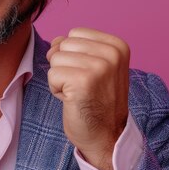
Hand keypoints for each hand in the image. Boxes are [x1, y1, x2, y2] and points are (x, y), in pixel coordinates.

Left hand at [47, 27, 129, 169]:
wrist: (107, 136)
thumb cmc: (97, 101)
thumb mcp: (95, 65)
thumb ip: (77, 47)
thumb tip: (55, 42)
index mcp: (117, 46)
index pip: (75, 33)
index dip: (73, 55)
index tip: (90, 75)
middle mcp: (111, 54)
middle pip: (63, 44)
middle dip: (65, 66)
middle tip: (82, 86)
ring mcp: (99, 67)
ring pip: (55, 58)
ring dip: (60, 78)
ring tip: (78, 93)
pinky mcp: (82, 81)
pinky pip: (52, 74)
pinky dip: (56, 90)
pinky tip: (73, 100)